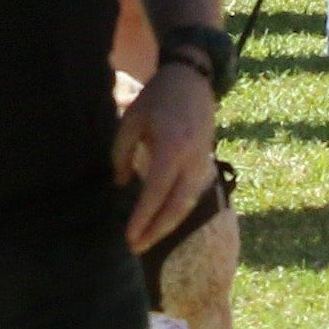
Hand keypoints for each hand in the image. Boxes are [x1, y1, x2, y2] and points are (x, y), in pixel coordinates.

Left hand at [116, 58, 217, 251]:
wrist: (193, 80)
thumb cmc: (158, 98)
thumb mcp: (132, 120)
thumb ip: (122, 153)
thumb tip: (122, 184)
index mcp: (172, 148)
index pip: (156, 193)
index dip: (142, 218)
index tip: (129, 236)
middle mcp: (191, 160)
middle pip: (176, 207)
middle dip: (156, 231)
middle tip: (135, 247)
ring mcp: (202, 163)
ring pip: (187, 205)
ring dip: (167, 225)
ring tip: (146, 240)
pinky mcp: (206, 164)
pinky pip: (192, 195)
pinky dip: (177, 212)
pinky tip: (162, 221)